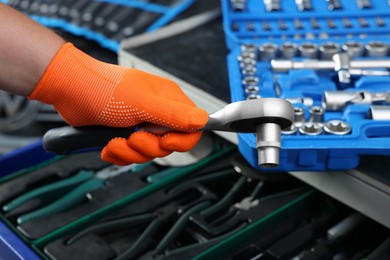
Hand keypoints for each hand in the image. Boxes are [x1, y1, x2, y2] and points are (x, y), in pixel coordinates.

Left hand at [29, 43, 207, 164]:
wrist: (72, 91)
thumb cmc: (104, 89)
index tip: (164, 141)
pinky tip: (108, 144)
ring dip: (129, 152)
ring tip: (115, 140)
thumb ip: (174, 114)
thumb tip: (203, 121)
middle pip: (168, 146)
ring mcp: (141, 124)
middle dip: (148, 148)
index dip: (181, 141)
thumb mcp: (143, 103)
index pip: (192, 128)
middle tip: (133, 137)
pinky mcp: (126, 134)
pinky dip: (118, 154)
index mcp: (169, 101)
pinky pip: (130, 155)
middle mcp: (158, 113)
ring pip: (148, 153)